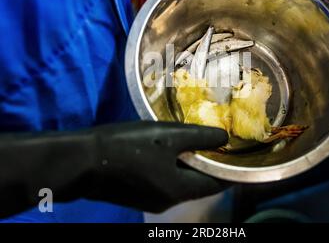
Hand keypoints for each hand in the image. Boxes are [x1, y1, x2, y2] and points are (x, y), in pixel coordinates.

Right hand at [88, 121, 228, 212]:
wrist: (82, 161)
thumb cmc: (127, 146)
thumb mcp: (167, 136)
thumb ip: (199, 138)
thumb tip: (224, 138)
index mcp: (180, 190)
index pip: (217, 183)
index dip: (229, 169)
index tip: (236, 153)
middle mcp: (168, 200)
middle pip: (199, 184)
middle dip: (209, 165)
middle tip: (215, 142)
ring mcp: (152, 200)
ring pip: (181, 182)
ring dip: (191, 165)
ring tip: (194, 142)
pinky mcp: (138, 194)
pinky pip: (166, 182)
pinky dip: (174, 168)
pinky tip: (169, 151)